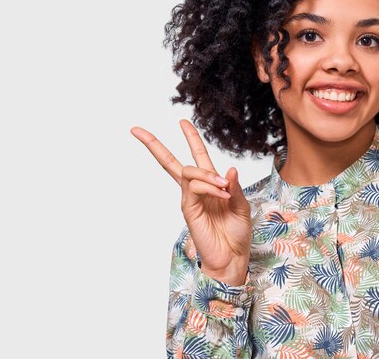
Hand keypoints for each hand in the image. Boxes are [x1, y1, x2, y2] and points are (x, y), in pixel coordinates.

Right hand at [130, 119, 250, 285]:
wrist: (232, 258)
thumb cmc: (236, 234)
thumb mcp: (241, 205)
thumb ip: (234, 187)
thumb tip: (230, 168)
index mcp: (210, 186)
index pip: (197, 158)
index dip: (191, 139)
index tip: (182, 121)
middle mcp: (196, 191)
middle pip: (171, 163)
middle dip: (155, 145)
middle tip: (136, 130)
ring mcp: (190, 199)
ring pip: (188, 172)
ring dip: (208, 175)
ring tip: (225, 189)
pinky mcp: (188, 209)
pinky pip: (193, 187)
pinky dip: (208, 186)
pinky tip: (222, 194)